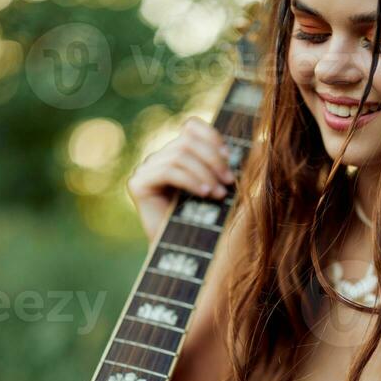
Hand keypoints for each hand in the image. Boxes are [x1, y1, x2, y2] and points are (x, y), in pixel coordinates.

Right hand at [127, 116, 234, 242]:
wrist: (183, 254)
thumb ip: (221, 166)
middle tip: (230, 181)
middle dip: (213, 160)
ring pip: (179, 155)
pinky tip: (205, 194)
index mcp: (176, 154)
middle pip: (187, 141)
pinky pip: (167, 171)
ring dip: (205, 173)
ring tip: (219, 193)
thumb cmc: (205, 222)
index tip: (230, 157)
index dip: (211, 136)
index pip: (191, 126)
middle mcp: (158, 159)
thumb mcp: (218, 187)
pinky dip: (190, 180)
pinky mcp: (138, 184)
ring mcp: (145, 170)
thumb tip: (242, 148)